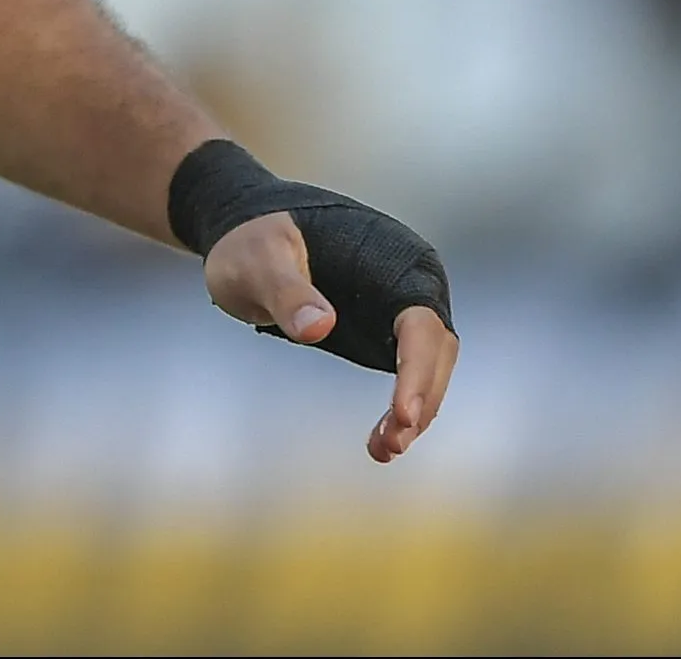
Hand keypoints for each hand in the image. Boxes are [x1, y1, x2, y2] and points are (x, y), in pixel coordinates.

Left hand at [205, 211, 457, 463]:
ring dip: (414, 413)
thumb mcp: (256, 260)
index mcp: (394, 258)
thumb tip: (319, 327)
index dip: (416, 370)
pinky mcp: (383, 331)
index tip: (402, 414)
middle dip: (420, 400)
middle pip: (435, 350)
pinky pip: (406, 373)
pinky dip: (400, 409)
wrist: (246, 229)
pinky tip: (379, 442)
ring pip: (427, 368)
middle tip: (388, 444)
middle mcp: (410, 282)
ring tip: (382, 451)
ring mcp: (399, 308)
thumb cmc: (252, 239)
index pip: (420, 322)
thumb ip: (285, 291)